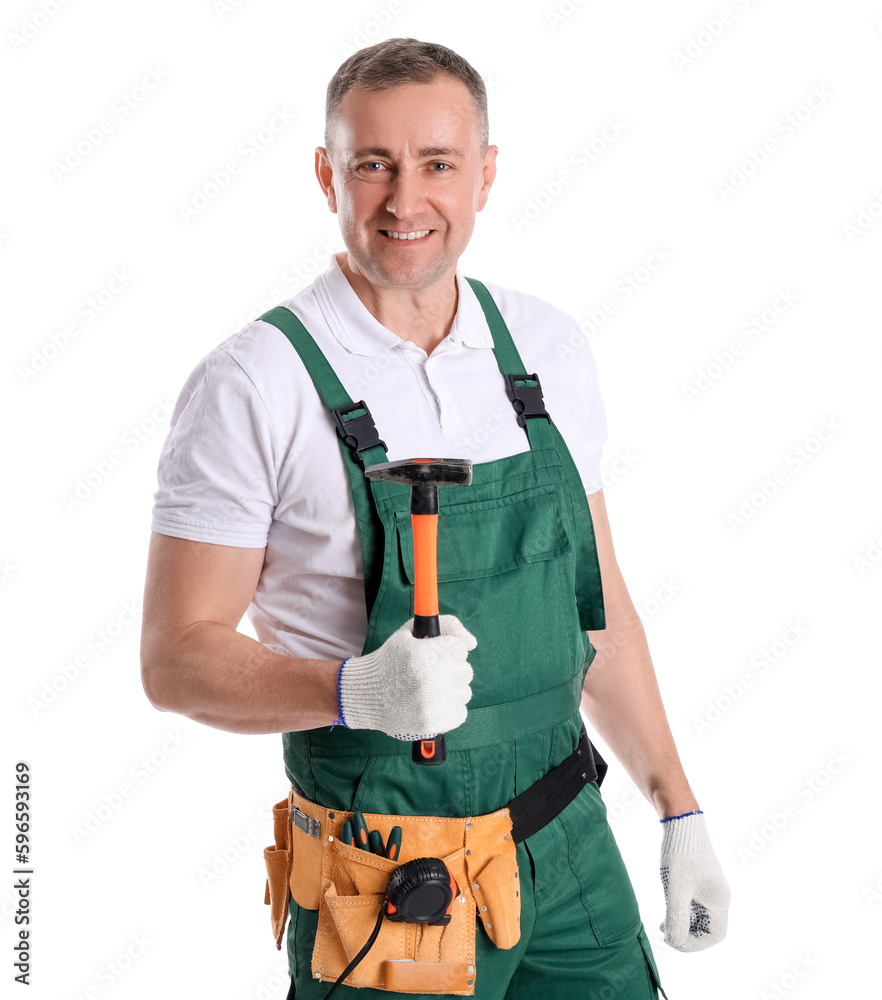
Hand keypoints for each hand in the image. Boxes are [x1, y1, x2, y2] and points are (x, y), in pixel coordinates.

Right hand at [339, 615, 475, 740]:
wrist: (367, 695)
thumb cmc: (390, 660)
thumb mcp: (410, 632)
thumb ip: (446, 626)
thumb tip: (472, 643)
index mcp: (425, 655)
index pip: (460, 649)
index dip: (448, 650)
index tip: (435, 655)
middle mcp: (432, 679)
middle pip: (466, 671)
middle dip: (451, 669)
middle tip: (432, 672)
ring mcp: (434, 704)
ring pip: (465, 692)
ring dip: (451, 690)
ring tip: (431, 689)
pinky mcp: (434, 723)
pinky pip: (461, 712)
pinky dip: (450, 709)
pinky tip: (434, 704)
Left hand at [659, 812, 729, 950]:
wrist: (680, 822)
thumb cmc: (680, 855)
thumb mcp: (675, 890)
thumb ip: (676, 918)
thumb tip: (674, 941)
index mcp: (719, 901)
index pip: (714, 936)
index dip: (694, 944)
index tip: (673, 940)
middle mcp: (718, 896)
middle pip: (707, 929)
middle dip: (687, 936)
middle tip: (665, 934)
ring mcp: (710, 889)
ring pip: (699, 918)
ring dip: (683, 925)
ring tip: (662, 925)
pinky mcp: (700, 881)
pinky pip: (695, 906)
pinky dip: (682, 913)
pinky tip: (666, 911)